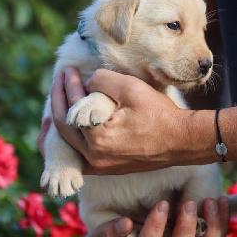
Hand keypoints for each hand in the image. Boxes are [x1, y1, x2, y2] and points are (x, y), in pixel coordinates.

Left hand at [46, 66, 196, 174]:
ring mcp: (98, 166)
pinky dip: (67, 140)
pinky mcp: (104, 167)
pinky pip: (77, 155)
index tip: (68, 69)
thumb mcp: (131, 88)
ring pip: (65, 142)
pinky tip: (64, 128)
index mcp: (98, 138)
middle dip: (58, 98)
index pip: (73, 106)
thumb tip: (85, 82)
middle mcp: (94, 157)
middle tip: (59, 80)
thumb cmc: (159, 114)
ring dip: (57, 119)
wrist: (181, 141)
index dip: (68, 84)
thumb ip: (102, 80)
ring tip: (56, 100)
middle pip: (62, 125)